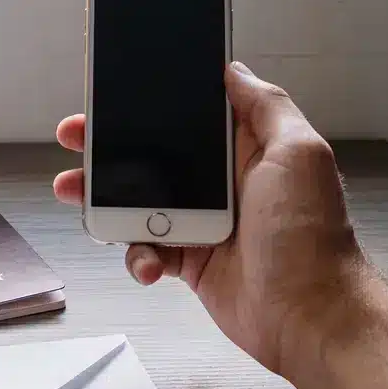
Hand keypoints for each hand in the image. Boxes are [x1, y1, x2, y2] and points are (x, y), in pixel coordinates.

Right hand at [53, 62, 370, 375]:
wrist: (310, 318)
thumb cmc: (311, 236)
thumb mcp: (299, 153)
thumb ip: (266, 106)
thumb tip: (233, 70)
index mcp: (248, 150)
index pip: (190, 116)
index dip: (151, 103)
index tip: (114, 94)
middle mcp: (224, 183)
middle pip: (154, 155)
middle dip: (111, 146)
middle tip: (76, 137)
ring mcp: (203, 222)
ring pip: (141, 201)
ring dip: (105, 198)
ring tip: (77, 192)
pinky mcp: (191, 261)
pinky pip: (148, 249)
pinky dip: (138, 255)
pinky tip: (147, 261)